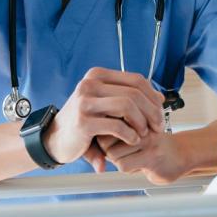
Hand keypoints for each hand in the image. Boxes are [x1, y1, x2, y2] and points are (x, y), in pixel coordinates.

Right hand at [44, 68, 164, 164]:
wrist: (55, 139)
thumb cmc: (86, 121)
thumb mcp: (106, 104)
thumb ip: (130, 98)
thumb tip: (160, 97)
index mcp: (97, 75)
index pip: (137, 80)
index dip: (153, 96)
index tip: (160, 110)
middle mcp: (89, 84)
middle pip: (135, 93)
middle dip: (152, 111)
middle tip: (158, 126)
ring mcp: (85, 102)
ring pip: (128, 106)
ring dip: (142, 122)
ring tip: (145, 133)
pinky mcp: (84, 122)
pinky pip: (117, 126)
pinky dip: (130, 135)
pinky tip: (133, 140)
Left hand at [94, 132, 201, 183]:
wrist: (182, 154)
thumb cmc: (154, 145)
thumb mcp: (136, 132)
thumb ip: (114, 131)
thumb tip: (92, 139)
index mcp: (136, 113)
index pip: (106, 123)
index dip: (106, 136)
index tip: (115, 141)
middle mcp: (141, 123)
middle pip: (106, 139)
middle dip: (110, 150)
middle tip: (125, 151)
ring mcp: (147, 138)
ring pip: (113, 154)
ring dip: (119, 160)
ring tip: (134, 157)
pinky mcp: (152, 155)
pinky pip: (124, 165)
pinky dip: (127, 168)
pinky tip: (140, 164)